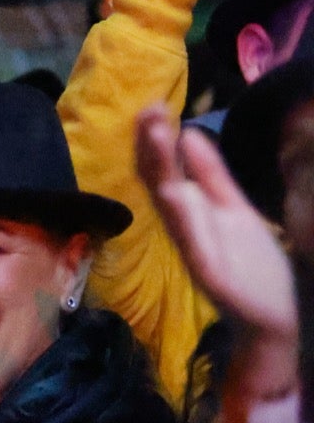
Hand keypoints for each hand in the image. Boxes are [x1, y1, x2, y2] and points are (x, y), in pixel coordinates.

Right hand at [136, 106, 300, 422]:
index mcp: (191, 212)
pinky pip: (192, 242)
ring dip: (161, 169)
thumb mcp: (234, 209)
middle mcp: (185, 228)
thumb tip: (188, 133)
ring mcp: (195, 249)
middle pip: (161, 181)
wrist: (275, 319)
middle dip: (153, 146)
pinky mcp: (209, 273)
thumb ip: (211, 175)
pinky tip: (176, 192)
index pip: (165, 169)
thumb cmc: (253, 266)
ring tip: (156, 133)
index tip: (152, 103)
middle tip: (147, 109)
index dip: (156, 138)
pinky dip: (182, 216)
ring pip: (171, 205)